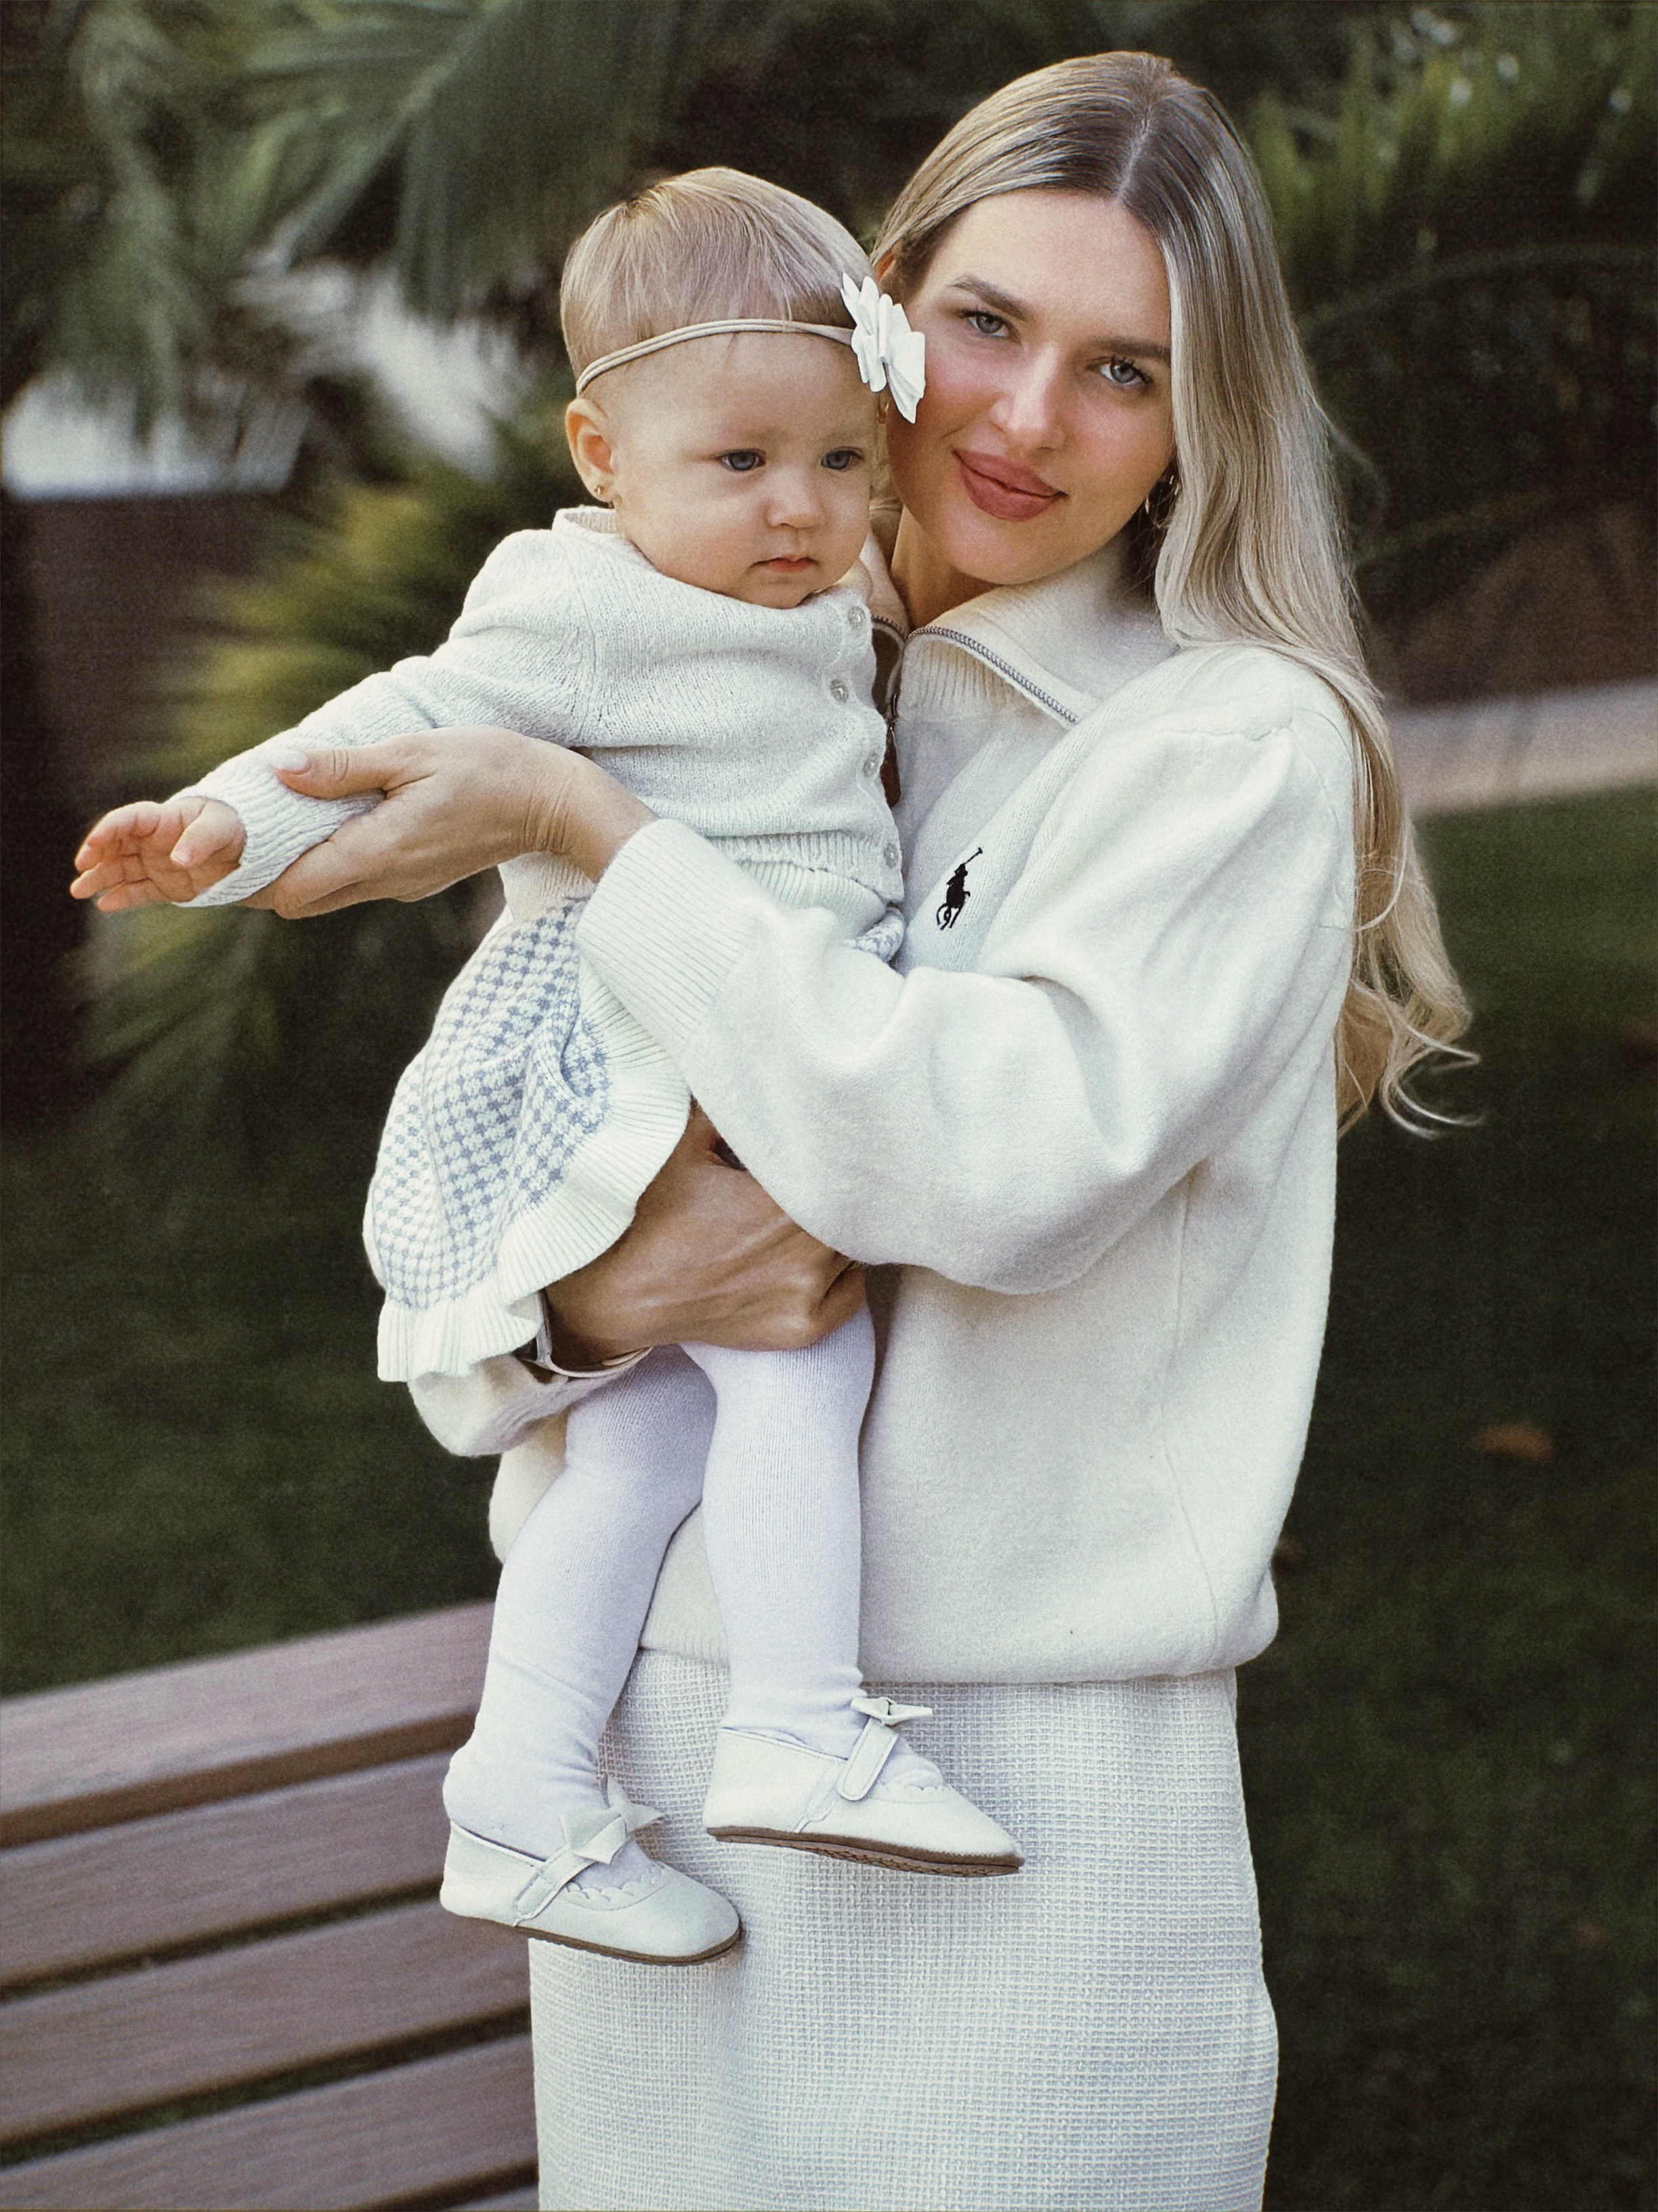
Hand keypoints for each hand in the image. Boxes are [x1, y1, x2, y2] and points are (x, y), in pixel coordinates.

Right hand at [71, 798, 245, 910]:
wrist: (253, 851)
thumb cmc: (237, 827)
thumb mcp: (222, 828)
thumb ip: (200, 841)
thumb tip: (178, 860)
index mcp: (163, 819)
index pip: (128, 820)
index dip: (109, 829)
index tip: (94, 843)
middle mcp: (153, 841)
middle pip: (116, 846)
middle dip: (96, 855)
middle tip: (81, 867)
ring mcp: (157, 864)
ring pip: (121, 870)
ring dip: (99, 879)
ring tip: (78, 891)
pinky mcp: (166, 886)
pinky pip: (138, 891)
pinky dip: (122, 898)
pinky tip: (104, 905)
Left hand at [247, 727, 653, 917]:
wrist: (554, 803)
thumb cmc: (489, 768)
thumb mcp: (411, 753)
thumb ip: (343, 767)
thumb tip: (278, 769)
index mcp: (378, 852)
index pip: (291, 891)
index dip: (250, 877)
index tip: (223, 851)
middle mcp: (386, 881)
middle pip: (299, 903)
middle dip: (262, 879)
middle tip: (236, 840)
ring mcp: (403, 884)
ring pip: (326, 895)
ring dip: (296, 870)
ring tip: (273, 829)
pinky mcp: (416, 877)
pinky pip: (356, 881)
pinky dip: (328, 863)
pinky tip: (325, 826)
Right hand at [546, 1108, 865, 1359]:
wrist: (616, 1293)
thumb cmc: (646, 1214)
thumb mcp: (683, 1139)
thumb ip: (733, 1101)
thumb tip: (768, 1064)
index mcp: (783, 1203)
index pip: (845, 1167)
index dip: (843, 1148)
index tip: (835, 1133)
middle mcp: (805, 1254)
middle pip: (857, 1207)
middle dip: (842, 1183)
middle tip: (822, 1165)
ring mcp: (805, 1296)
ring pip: (856, 1246)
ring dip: (842, 1225)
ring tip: (812, 1207)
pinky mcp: (800, 1330)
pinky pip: (852, 1293)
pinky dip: (842, 1270)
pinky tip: (814, 1250)